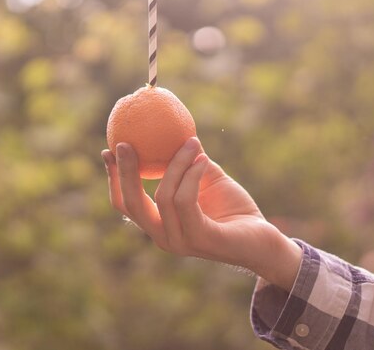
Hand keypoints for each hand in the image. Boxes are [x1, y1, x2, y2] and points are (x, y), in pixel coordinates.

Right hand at [101, 137, 301, 290]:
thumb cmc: (235, 210)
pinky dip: (192, 175)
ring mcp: (181, 241)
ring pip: (163, 196)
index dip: (113, 178)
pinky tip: (203, 159)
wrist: (265, 241)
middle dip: (126, 171)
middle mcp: (164, 237)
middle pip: (132, 204)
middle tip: (126, 142)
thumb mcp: (206, 179)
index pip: (125, 204)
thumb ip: (188, 162)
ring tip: (191, 143)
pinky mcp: (201, 239)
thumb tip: (174, 131)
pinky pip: (186, 201)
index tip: (108, 150)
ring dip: (176, 164)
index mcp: (159, 225)